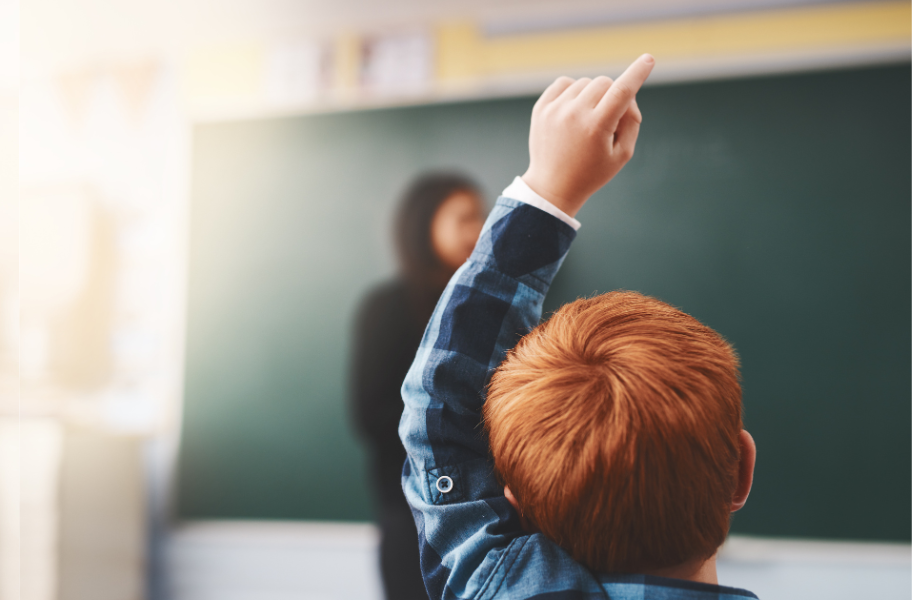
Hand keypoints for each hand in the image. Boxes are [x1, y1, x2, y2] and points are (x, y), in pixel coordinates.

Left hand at [521, 54, 654, 216]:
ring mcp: (554, 110)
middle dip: (612, 95)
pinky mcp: (541, 108)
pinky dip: (573, 92)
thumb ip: (632, 121)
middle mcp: (574, 114)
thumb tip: (627, 94)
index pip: (622, 91)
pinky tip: (573, 111)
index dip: (638, 73)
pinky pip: (564, 83)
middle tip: (608, 120)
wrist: (553, 186)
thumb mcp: (622, 154)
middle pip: (605, 82)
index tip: (648, 59)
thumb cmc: (592, 172)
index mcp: (596, 127)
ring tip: (587, 121)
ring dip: (592, 96)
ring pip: (585, 83)